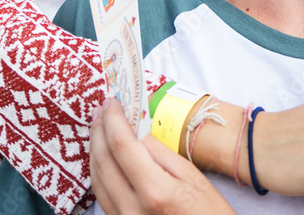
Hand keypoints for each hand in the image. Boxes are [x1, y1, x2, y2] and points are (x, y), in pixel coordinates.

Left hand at [90, 99, 236, 214]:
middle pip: (103, 159)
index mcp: (154, 192)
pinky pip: (101, 193)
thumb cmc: (209, 212)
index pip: (122, 145)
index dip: (114, 118)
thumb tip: (135, 126)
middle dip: (100, 128)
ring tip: (100, 125)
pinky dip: (99, 168)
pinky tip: (103, 153)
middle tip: (103, 107)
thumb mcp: (191, 176)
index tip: (113, 100)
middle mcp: (131, 209)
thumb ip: (158, 150)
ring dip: (95, 146)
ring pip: (96, 177)